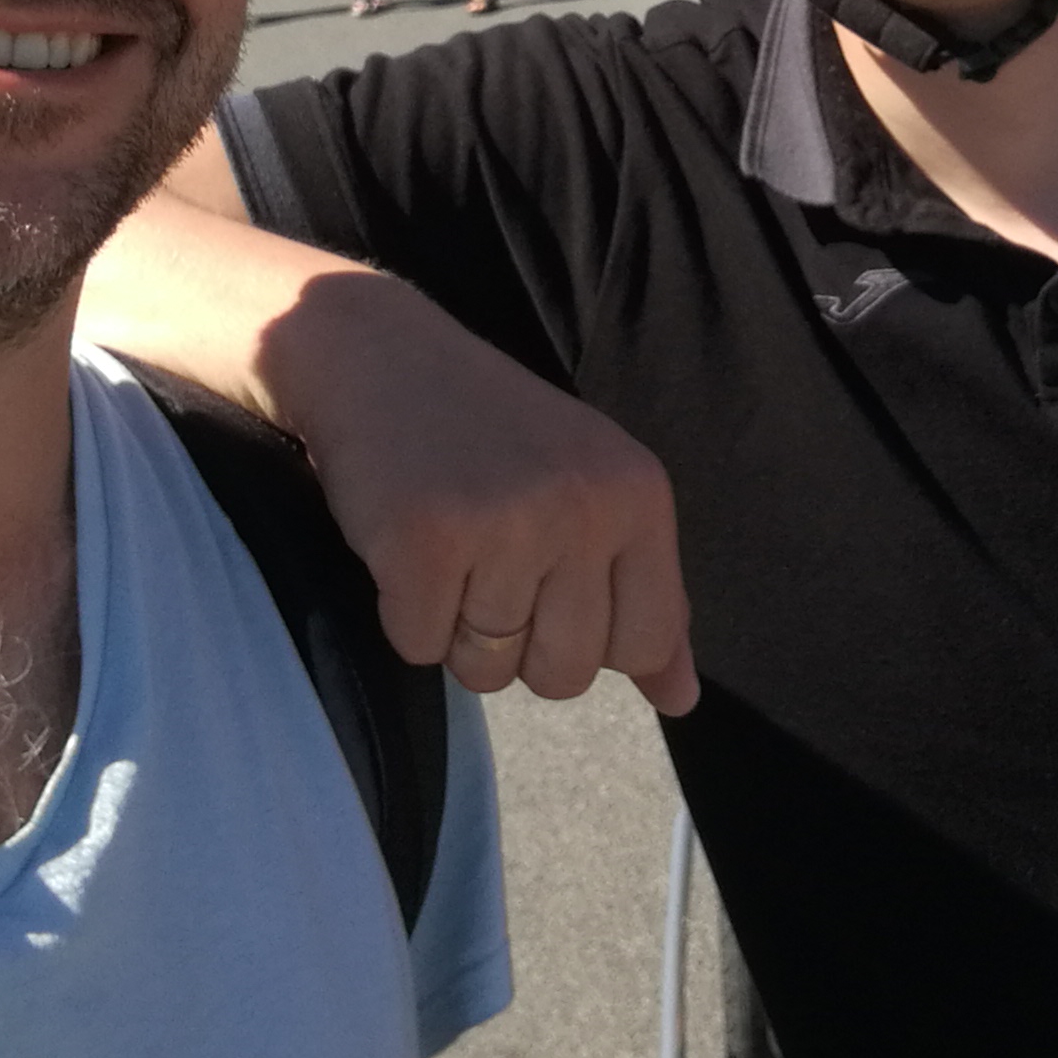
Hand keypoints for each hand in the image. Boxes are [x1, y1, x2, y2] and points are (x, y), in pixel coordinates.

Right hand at [81, 222, 697, 713]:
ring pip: (487, 669)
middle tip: (487, 559)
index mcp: (639, 495)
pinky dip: (401, 612)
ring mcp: (505, 523)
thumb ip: (645, 596)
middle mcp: (584, 507)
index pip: (645, 640)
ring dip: (455, 626)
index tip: (550, 580)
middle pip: (565, 675)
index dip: (587, 636)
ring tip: (447, 543)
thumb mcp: (593, 492)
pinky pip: (419, 647)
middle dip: (517, 644)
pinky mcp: (424, 542)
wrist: (376, 357)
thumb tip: (681, 700)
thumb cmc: (487, 435)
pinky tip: (403, 544)